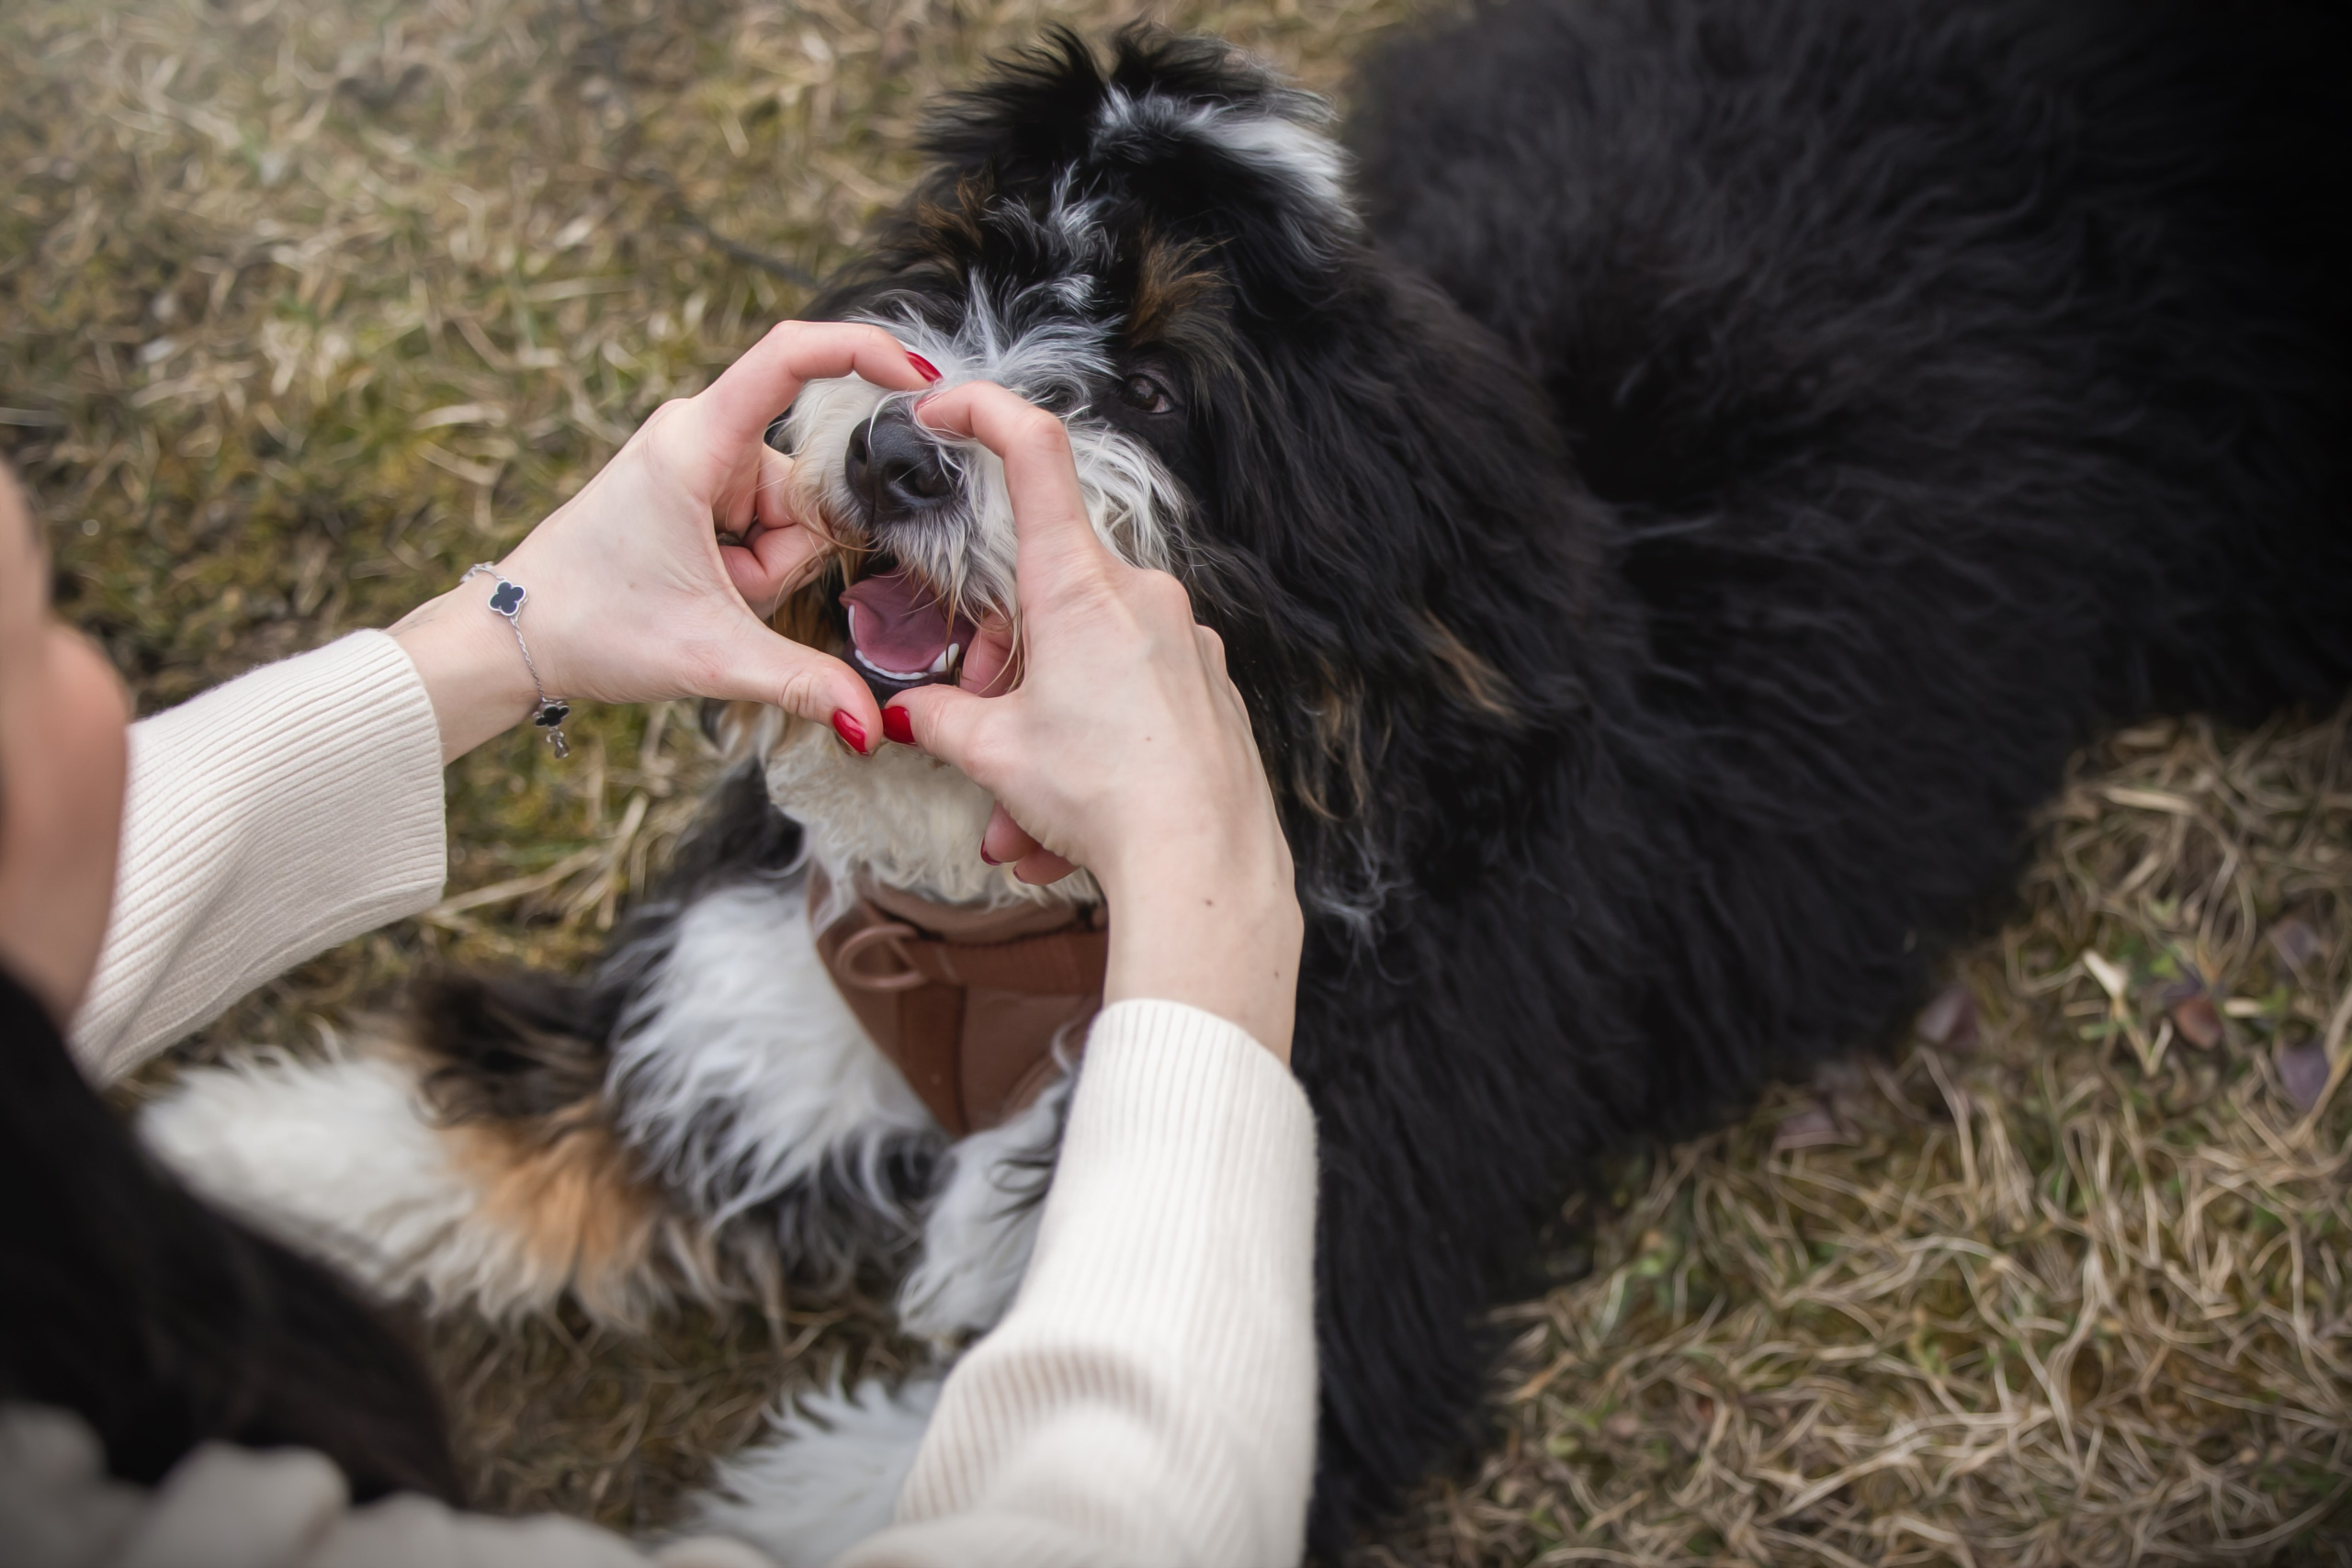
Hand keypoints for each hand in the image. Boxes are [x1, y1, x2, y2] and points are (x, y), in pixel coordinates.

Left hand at [391, 321, 934, 760]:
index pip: (789, 358)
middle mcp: (696, 433)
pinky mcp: (692, 484)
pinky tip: (703, 588)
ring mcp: (694, 458)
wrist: (514, 638)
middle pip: (804, 479)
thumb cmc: (594, 629)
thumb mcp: (712, 658)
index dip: (863, 350)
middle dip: (788, 552)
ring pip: (786, 509)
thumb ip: (804, 683)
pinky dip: (749, 563)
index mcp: (694, 444)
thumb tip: (873, 726)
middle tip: (728, 593)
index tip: (921, 378)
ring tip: (706, 596)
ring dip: (765, 566)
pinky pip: (761, 519)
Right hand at [883, 383, 1302, 1060]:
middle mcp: (1141, 597)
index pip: (1035, 453)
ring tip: (1017, 830)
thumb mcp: (996, 757)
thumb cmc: (1103, 798)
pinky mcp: (1209, 691)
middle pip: (1043, 602)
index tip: (943, 403)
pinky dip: (1089, 756)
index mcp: (1080, 585)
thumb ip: (941, 722)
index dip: (984, 409)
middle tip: (979, 745)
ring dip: (1039, 743)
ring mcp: (1185, 643)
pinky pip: (1128, 705)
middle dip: (1001, 678)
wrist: (1204, 868)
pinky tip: (1068, 834)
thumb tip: (905, 716)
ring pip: (1082, 671)